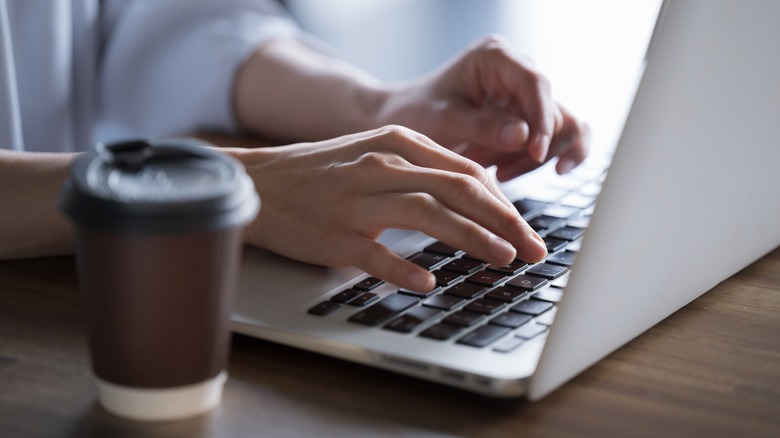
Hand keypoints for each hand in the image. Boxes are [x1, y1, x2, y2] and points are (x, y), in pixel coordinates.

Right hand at [226, 126, 547, 291]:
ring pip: (426, 214)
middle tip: (533, 248)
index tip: (526, 228)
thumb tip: (479, 188)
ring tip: (502, 257)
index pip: (466, 172)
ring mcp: (358, 201)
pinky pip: (375, 254)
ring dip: (470, 237)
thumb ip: (425, 166)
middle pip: (457, 190)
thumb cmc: (323, 172)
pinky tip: (428, 283)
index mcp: (397, 143)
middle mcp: (382, 166)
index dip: (504, 203)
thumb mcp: (377, 151)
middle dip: (504, 220)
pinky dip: (403, 269)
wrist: (261, 182)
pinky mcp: (336, 235)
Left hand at [376, 35, 588, 180]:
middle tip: (500, 171)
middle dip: (533, 147)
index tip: (536, 153)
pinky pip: (554, 139)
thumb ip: (482, 127)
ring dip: (534, 158)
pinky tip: (512, 174)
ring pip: (561, 127)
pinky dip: (539, 160)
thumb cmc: (417, 112)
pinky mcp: (528, 115)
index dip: (542, 121)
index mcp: (495, 57)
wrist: (405, 120)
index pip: (535, 85)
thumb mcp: (444, 120)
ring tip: (498, 173)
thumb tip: (524, 136)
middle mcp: (517, 70)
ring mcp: (525, 94)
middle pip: (554, 109)